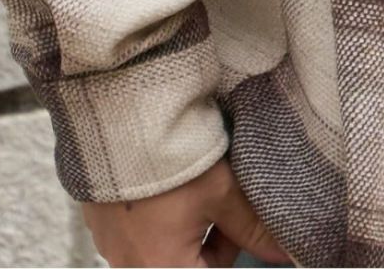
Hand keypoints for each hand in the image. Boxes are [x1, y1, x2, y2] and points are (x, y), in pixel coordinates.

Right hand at [80, 153, 292, 266]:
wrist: (123, 127)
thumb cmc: (176, 166)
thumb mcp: (222, 193)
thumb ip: (253, 229)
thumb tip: (285, 254)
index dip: (230, 248)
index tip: (239, 223)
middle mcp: (130, 267)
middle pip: (183, 266)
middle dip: (207, 241)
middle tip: (219, 203)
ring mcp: (110, 248)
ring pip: (159, 252)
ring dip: (180, 231)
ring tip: (191, 191)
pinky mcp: (99, 226)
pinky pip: (133, 236)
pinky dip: (153, 221)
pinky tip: (163, 189)